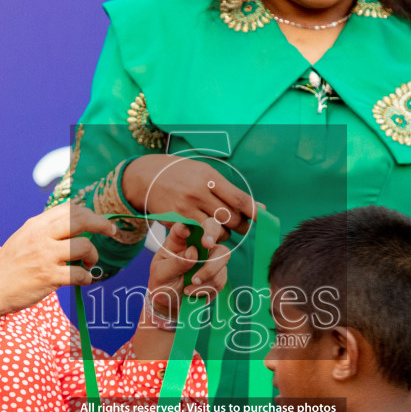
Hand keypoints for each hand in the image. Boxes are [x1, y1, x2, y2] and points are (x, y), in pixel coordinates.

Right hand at [0, 202, 115, 315]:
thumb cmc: (9, 268)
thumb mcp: (24, 239)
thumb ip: (45, 231)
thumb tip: (73, 223)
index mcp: (35, 225)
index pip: (69, 208)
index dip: (90, 213)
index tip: (100, 222)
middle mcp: (41, 236)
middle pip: (81, 220)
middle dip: (102, 224)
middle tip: (111, 232)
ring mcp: (45, 256)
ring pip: (85, 246)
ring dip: (93, 256)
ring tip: (88, 264)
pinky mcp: (48, 277)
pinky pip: (79, 274)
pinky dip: (87, 277)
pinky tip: (84, 280)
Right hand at [120, 155, 258, 249]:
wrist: (146, 177)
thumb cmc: (182, 174)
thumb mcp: (206, 173)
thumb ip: (230, 191)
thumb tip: (260, 208)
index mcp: (209, 178)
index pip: (239, 199)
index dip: (254, 212)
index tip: (263, 219)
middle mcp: (198, 193)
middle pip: (231, 218)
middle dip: (241, 225)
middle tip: (241, 225)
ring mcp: (185, 209)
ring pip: (218, 231)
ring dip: (224, 233)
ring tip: (221, 227)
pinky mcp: (176, 222)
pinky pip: (200, 236)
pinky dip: (208, 238)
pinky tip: (206, 232)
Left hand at [142, 222, 230, 324]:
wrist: (171, 303)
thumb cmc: (163, 283)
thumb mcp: (161, 274)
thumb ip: (175, 264)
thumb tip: (193, 252)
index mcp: (179, 240)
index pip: (184, 226)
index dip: (187, 226)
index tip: (184, 232)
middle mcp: (197, 244)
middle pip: (213, 227)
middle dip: (212, 233)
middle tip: (207, 244)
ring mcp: (211, 257)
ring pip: (222, 255)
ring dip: (207, 272)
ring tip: (188, 287)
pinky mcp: (219, 273)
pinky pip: (221, 277)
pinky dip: (207, 287)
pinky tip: (193, 293)